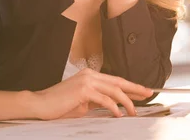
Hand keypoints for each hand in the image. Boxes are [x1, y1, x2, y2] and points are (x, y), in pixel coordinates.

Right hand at [29, 68, 152, 119]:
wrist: (41, 105)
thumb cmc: (60, 106)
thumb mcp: (83, 103)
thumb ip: (98, 101)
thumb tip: (114, 105)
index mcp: (91, 75)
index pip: (115, 80)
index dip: (131, 86)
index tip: (143, 91)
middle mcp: (90, 74)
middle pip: (119, 82)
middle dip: (135, 89)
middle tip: (148, 94)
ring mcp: (87, 81)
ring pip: (114, 90)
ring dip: (127, 102)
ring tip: (134, 112)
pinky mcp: (83, 90)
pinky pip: (104, 99)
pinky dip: (114, 107)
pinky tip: (118, 114)